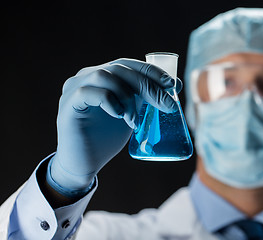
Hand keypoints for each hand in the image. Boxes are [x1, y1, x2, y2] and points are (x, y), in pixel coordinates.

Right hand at [48, 58, 178, 193]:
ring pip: (105, 76)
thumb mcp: (132, 113)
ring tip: (134, 120)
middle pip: (120, 68)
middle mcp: (87, 76)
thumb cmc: (108, 137)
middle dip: (147, 85)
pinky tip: (118, 115)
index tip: (172, 85)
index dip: (151, 71)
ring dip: (127, 96)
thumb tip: (176, 86)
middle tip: (166, 104)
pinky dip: (109, 101)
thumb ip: (146, 99)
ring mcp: (75, 88)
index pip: (128, 64)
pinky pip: (89, 92)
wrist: (85, 162)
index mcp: (103, 76)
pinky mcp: (68, 104)